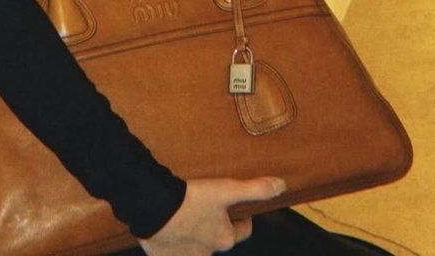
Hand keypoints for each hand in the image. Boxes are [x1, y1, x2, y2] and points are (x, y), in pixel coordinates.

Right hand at [138, 176, 285, 255]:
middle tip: (210, 206)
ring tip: (189, 214)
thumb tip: (282, 186)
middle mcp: (207, 252)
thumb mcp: (226, 189)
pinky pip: (175, 251)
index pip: (243, 230)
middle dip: (217, 226)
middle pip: (218, 238)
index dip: (242, 217)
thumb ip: (254, 189)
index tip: (237, 206)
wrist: (153, 208)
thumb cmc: (191, 200)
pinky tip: (170, 227)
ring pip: (197, 246)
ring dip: (196, 234)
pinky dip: (175, 242)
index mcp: (224, 238)